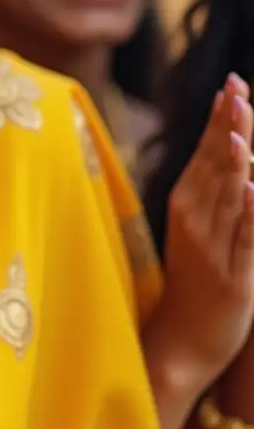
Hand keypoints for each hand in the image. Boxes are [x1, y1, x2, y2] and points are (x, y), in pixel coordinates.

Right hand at [155, 73, 253, 387]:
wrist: (182, 342)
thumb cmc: (193, 283)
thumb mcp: (198, 232)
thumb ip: (214, 194)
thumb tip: (233, 154)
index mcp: (184, 206)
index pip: (205, 153)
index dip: (219, 119)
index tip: (230, 86)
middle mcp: (195, 222)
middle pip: (217, 165)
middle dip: (229, 125)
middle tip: (236, 87)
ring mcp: (213, 249)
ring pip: (230, 195)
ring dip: (235, 160)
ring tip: (239, 127)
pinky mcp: (235, 280)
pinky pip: (245, 241)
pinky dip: (249, 214)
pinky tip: (252, 188)